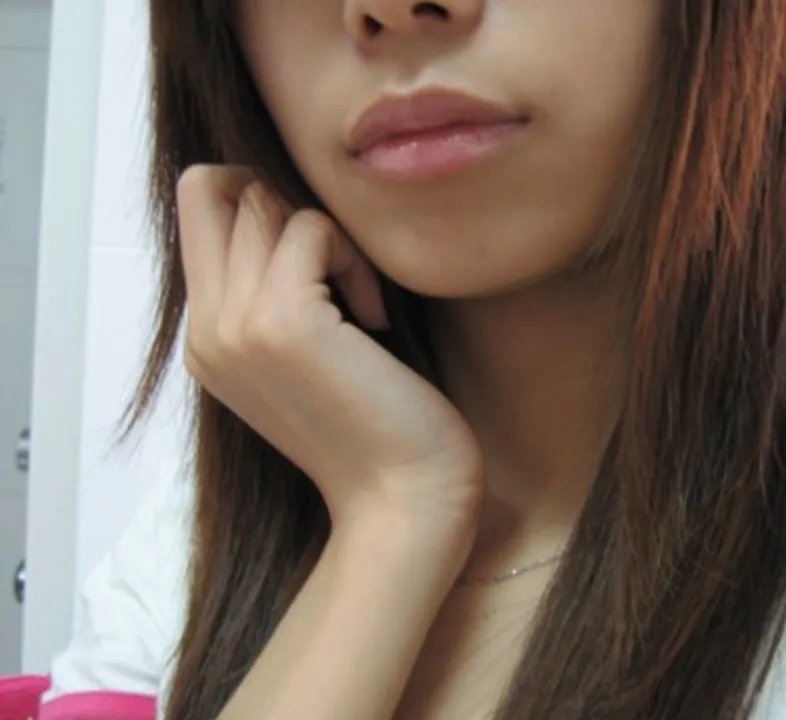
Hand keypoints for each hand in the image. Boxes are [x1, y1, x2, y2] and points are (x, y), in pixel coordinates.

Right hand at [176, 165, 482, 539]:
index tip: (313, 252)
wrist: (400, 501)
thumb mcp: (305, 357)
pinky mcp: (281, 321)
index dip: (255, 198)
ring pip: (263, 202)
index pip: (195, 209)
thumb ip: (272, 293)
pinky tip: (375, 315)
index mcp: (205, 339)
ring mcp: (234, 325)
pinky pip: (310, 228)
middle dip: (287, 208)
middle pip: (214, 188)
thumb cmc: (372, 428)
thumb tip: (285, 211)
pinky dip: (353, 257)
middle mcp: (204, 330)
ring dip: (327, 236)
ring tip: (360, 301)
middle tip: (334, 269)